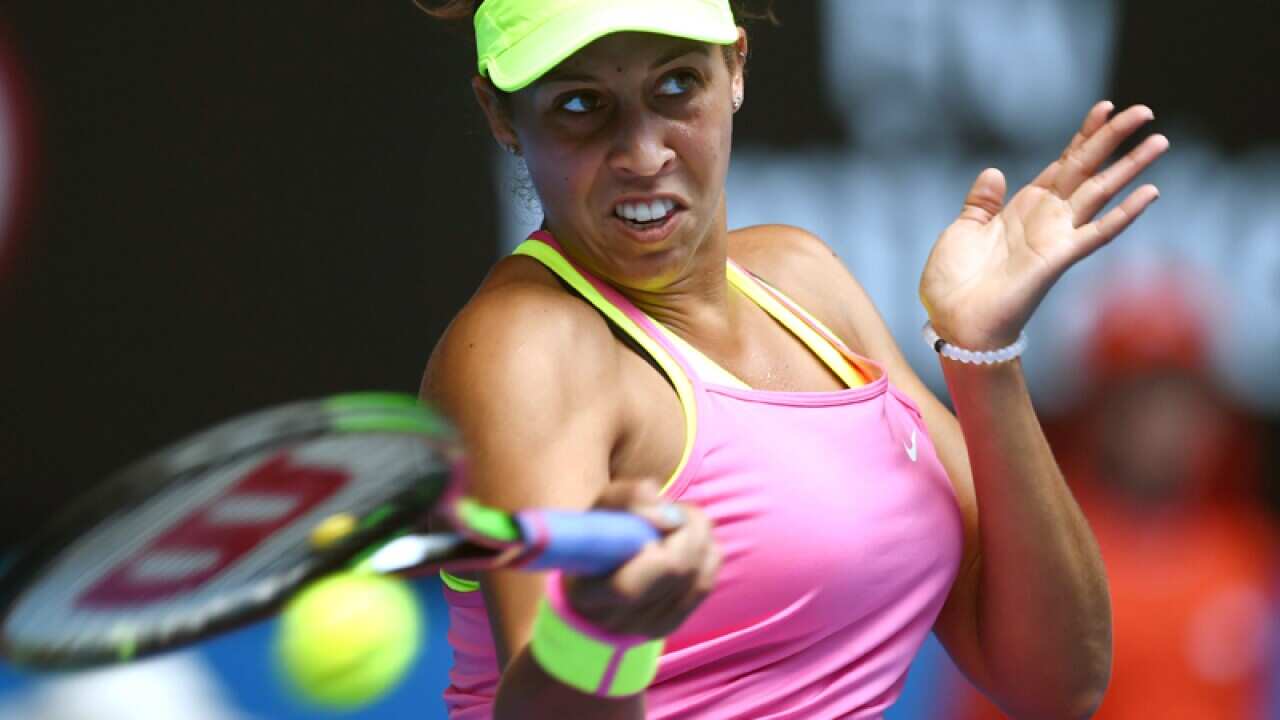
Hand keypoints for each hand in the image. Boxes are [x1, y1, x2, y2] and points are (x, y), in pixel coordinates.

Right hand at [562, 479, 719, 637]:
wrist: (602, 568)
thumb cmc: (600, 531)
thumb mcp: (604, 505)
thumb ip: (630, 499)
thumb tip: (671, 516)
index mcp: (586, 593)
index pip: (627, 586)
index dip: (653, 544)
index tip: (657, 518)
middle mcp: (614, 618)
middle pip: (674, 573)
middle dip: (686, 530)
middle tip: (677, 510)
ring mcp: (645, 626)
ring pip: (696, 578)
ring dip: (700, 538)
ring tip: (683, 521)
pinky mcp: (669, 625)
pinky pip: (705, 584)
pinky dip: (707, 555)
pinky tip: (692, 541)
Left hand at [919, 101, 1168, 348]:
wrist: (952, 323)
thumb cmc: (953, 284)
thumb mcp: (962, 231)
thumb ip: (981, 202)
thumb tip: (993, 172)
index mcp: (1021, 209)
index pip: (1062, 164)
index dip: (1083, 136)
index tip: (1106, 107)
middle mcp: (1045, 219)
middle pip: (1087, 169)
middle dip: (1114, 138)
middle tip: (1145, 110)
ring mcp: (1055, 237)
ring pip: (1100, 192)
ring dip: (1130, 167)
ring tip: (1159, 141)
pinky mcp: (1058, 258)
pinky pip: (1098, 232)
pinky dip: (1124, 214)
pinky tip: (1150, 193)